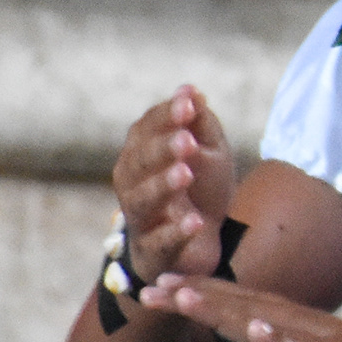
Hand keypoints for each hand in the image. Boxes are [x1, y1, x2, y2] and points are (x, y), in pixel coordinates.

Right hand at [113, 86, 238, 283]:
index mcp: (141, 153)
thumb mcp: (209, 152)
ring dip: (162, 186)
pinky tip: (194, 222)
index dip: (166, 116)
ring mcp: (140, 219)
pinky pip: (159, 242)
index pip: (146, 129)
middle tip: (187, 140)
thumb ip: (199, 123)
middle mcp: (132, 183)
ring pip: (141, 201)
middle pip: (138, 164)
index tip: (189, 103)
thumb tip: (191, 90)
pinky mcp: (153, 252)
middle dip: (161, 150)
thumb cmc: (200, 189)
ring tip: (186, 174)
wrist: (201, 244)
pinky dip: (175, 232)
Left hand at [140, 273, 341, 341]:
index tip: (162, 292)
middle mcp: (325, 336)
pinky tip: (254, 330)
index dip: (207, 302)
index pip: (253, 315)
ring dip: (226, 308)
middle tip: (145, 285)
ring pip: (274, 324)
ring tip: (182, 294)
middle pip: (252, 309)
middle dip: (197, 296)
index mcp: (319, 340)